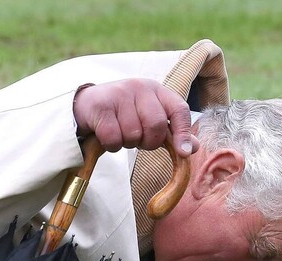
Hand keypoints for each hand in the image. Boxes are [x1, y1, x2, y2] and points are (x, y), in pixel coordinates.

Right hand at [73, 79, 198, 156]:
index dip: (184, 133)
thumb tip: (194, 147)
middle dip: (148, 142)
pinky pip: (114, 139)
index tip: (183, 152)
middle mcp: (140, 86)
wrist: (87, 106)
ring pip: (133, 135)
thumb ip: (173, 133)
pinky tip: (106, 135)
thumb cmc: (125, 115)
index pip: (179, 110)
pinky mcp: (100, 105)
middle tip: (138, 139)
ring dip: (127, 143)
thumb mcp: (151, 119)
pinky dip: (111, 145)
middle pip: (156, 126)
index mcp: (157, 90)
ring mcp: (119, 93)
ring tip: (120, 133)